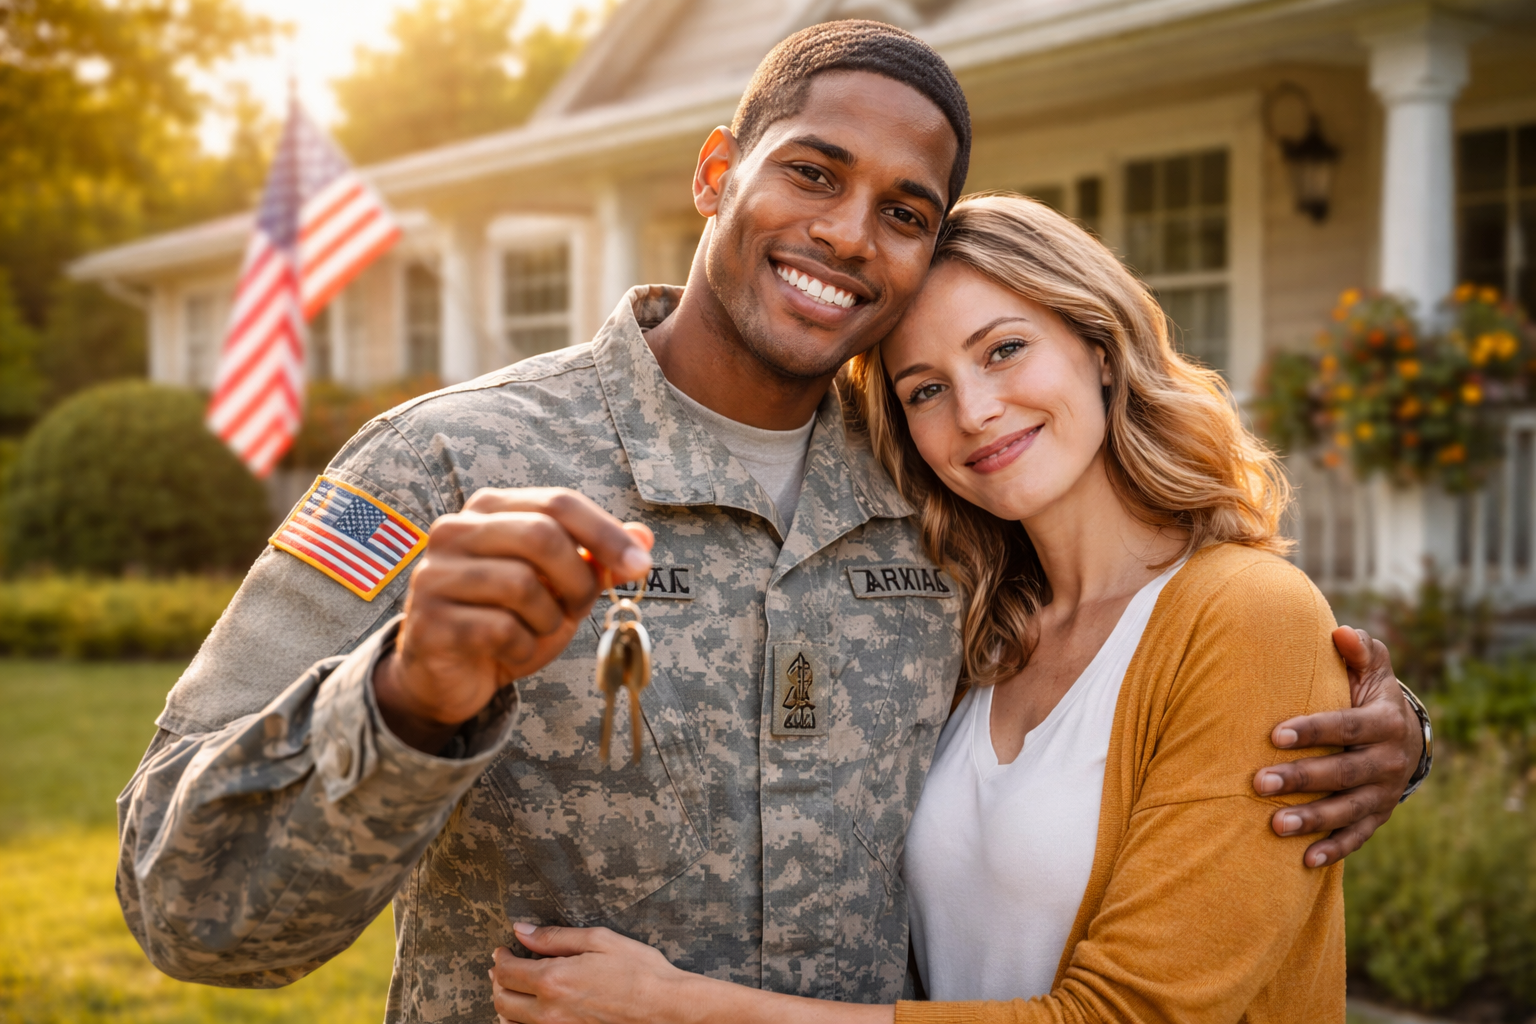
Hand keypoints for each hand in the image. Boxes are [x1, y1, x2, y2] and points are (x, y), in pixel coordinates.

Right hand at [374, 488, 653, 752]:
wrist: (451, 675)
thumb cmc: (509, 620)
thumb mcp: (561, 587)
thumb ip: (597, 560)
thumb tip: (644, 537)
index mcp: (490, 509)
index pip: (559, 502)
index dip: (607, 534)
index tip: (641, 567)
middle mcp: (455, 531)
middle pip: (541, 536)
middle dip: (578, 579)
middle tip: (580, 608)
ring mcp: (435, 574)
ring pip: (522, 585)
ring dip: (548, 619)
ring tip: (537, 630)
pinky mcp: (428, 620)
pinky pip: (500, 629)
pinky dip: (523, 647)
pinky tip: (512, 651)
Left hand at [491, 924, 685, 1023]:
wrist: (664, 1008)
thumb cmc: (638, 970)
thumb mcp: (598, 940)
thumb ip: (554, 937)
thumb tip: (521, 930)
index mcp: (554, 980)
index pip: (507, 971)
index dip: (500, 958)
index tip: (503, 949)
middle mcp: (549, 1011)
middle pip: (502, 999)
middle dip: (498, 980)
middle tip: (503, 966)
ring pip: (511, 1022)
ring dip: (505, 1003)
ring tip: (513, 987)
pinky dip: (521, 1022)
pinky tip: (530, 1010)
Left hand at [1253, 626, 1421, 867]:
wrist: (1404, 736)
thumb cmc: (1368, 695)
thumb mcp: (1371, 670)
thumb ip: (1359, 650)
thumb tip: (1340, 632)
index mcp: (1384, 722)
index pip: (1345, 727)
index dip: (1312, 731)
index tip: (1274, 734)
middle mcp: (1387, 761)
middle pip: (1342, 772)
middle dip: (1301, 779)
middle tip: (1258, 783)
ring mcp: (1383, 793)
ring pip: (1347, 810)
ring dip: (1312, 819)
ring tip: (1275, 825)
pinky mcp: (1376, 816)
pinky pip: (1357, 837)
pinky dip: (1334, 849)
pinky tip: (1304, 861)